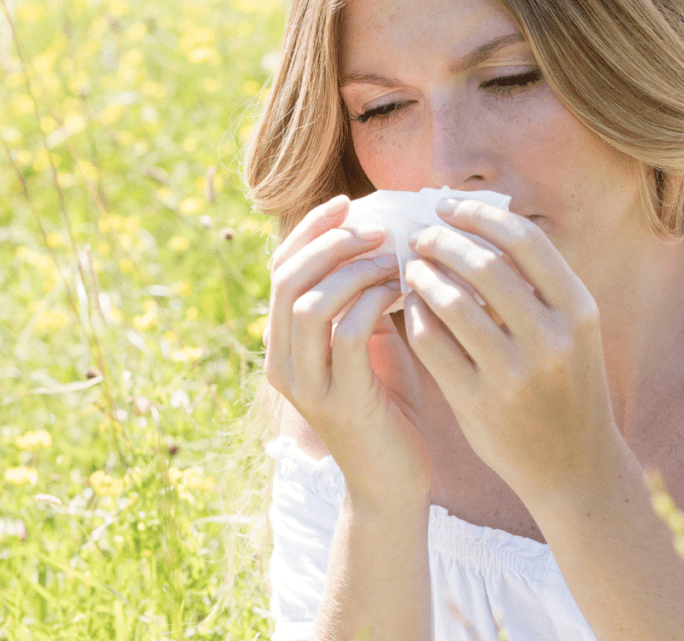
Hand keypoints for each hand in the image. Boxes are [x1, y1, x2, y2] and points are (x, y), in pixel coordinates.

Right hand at [264, 195, 433, 512]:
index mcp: (283, 343)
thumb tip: (381, 236)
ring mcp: (306, 386)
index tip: (347, 202)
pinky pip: (348, 335)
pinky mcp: (339, 402)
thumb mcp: (367, 344)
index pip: (281, 268)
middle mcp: (282, 363)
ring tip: (393, 257)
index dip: (310, 230)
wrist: (392, 482)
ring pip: (310, 303)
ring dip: (355, 270)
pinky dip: (374, 303)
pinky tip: (402, 292)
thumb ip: (361, 299)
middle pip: (288, 279)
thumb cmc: (386, 407)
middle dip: (332, 242)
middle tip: (376, 226)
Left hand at [403, 198, 620, 507]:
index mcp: (578, 310)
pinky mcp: (479, 403)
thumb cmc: (566, 384)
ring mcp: (513, 374)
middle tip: (420, 236)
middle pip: (483, 264)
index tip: (447, 205)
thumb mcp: (571, 330)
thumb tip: (477, 222)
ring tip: (411, 268)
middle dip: (442, 241)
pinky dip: (416, 316)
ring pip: (451, 303)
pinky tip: (411, 307)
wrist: (573, 466)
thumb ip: (536, 283)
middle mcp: (551, 339)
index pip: (524, 239)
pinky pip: (433, 344)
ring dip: (422, 276)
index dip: (478, 214)